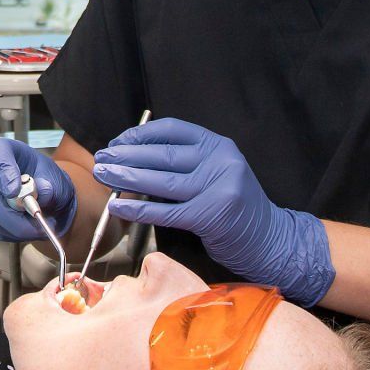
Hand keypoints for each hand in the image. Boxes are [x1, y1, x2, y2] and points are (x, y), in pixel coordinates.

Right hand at [0, 136, 76, 242]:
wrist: (40, 193)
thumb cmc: (44, 180)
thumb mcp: (55, 179)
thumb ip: (51, 186)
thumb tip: (42, 191)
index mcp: (4, 149)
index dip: (4, 173)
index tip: (14, 192)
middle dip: (14, 219)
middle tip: (37, 228)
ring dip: (15, 229)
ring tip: (36, 229)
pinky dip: (8, 233)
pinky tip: (22, 229)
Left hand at [94, 118, 333, 305]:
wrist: (269, 240)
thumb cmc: (234, 208)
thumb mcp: (215, 174)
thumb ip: (185, 163)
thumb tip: (133, 158)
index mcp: (219, 145)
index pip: (172, 130)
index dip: (140, 134)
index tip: (118, 141)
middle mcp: (220, 161)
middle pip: (163, 155)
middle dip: (126, 156)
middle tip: (101, 158)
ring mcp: (218, 188)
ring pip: (162, 180)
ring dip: (126, 178)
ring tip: (103, 175)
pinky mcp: (212, 216)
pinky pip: (166, 211)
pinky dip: (138, 209)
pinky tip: (118, 207)